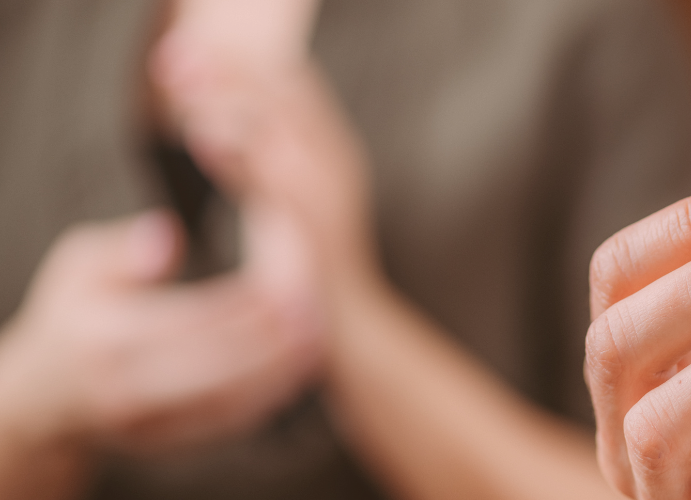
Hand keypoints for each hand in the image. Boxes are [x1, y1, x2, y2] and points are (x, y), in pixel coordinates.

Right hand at [0, 210, 319, 454]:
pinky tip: (296, 369)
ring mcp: (146, 421)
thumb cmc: (73, 317)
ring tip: (318, 337)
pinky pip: (226, 422)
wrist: (45, 394)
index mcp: (105, 337)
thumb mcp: (78, 267)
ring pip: (229, 398)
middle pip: (218, 360)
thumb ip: (123, 248)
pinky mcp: (166, 441)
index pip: (193, 317)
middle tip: (316, 308)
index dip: (245, 299)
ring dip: (280, 369)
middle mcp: (125, 386)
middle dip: (273, 335)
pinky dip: (267, 396)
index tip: (287, 279)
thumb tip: (169, 234)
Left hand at [151, 0, 375, 291]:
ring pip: (283, 129)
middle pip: (287, 96)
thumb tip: (210, 125)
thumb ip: (259, 170)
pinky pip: (276, 185)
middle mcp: (341, 167)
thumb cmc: (313, 283)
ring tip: (179, 84)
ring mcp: (334, 200)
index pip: (293, 88)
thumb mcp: (284, 213)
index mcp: (335, 157)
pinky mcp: (318, 236)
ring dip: (228, 101)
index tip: (188, 51)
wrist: (354, 341)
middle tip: (174, 57)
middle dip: (228, 71)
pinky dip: (237, 156)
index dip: (241, 64)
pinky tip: (200, 137)